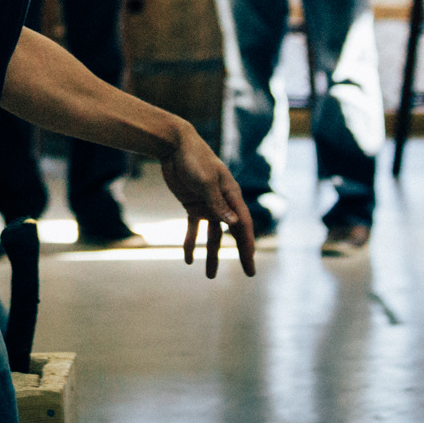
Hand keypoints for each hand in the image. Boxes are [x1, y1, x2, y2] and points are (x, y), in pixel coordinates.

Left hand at [159, 119, 254, 278]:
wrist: (173, 145)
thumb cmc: (193, 159)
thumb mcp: (205, 181)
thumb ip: (217, 203)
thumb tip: (234, 224)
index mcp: (231, 194)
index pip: (243, 225)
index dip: (247, 246)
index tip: (250, 265)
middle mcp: (223, 202)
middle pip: (234, 232)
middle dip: (241, 252)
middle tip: (249, 273)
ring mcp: (208, 204)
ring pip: (213, 235)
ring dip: (211, 254)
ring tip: (209, 276)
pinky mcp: (192, 204)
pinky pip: (194, 228)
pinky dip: (190, 242)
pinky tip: (188, 259)